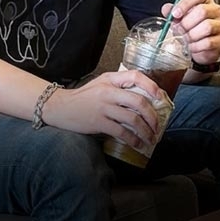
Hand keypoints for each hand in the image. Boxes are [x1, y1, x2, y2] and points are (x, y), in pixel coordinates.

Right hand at [40, 71, 163, 149]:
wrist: (59, 107)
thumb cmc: (83, 97)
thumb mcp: (100, 84)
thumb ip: (119, 86)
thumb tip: (144, 97)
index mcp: (110, 79)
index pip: (135, 76)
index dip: (151, 85)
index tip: (161, 97)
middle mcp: (108, 92)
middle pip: (139, 101)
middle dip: (153, 116)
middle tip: (158, 126)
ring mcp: (103, 107)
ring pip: (133, 119)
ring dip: (146, 130)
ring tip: (151, 138)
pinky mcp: (98, 122)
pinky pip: (121, 132)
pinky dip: (133, 139)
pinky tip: (138, 144)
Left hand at [161, 0, 219, 65]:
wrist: (201, 47)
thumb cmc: (190, 28)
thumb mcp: (179, 18)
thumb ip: (173, 12)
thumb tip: (166, 9)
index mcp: (205, 0)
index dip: (185, 3)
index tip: (175, 14)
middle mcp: (215, 10)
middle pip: (202, 11)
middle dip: (186, 23)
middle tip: (178, 30)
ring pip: (207, 27)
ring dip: (191, 35)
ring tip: (185, 39)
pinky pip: (209, 42)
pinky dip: (196, 46)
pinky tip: (191, 47)